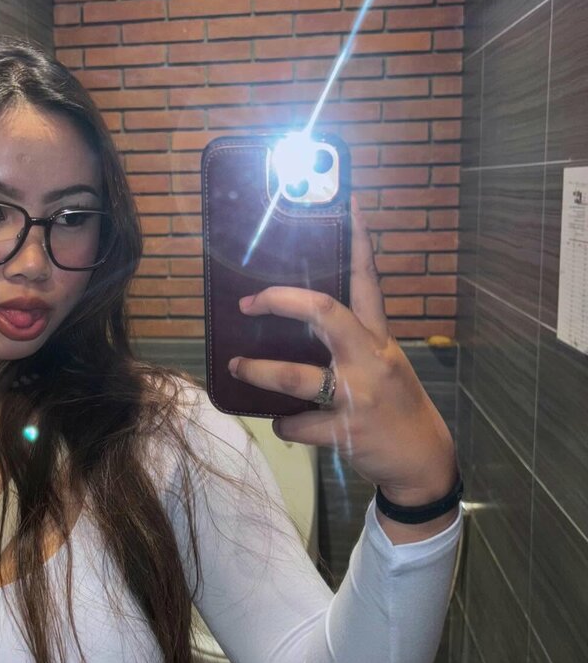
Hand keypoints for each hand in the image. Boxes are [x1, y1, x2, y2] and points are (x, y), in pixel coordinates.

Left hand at [227, 196, 457, 500]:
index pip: (369, 280)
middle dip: (281, 301)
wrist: (424, 459)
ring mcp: (358, 395)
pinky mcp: (347, 431)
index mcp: (378, 338)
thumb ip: (352, 341)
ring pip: (297, 376)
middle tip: (249, 303)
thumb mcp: (385, 364)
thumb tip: (301, 321)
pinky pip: (298, 423)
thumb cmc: (395, 405)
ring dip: (260, 371)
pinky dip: (284, 423)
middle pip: (324, 312)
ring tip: (237, 365)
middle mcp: (370, 359)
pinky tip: (282, 422)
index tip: (350, 203)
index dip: (359, 240)